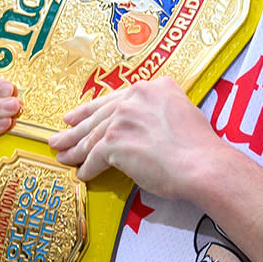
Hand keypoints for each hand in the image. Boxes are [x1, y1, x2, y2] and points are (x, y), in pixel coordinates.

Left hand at [50, 78, 230, 197]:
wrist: (202, 164)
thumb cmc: (199, 147)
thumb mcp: (183, 113)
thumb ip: (158, 112)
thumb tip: (144, 127)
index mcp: (153, 87)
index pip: (114, 99)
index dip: (91, 110)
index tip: (76, 116)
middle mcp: (135, 97)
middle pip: (99, 117)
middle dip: (76, 130)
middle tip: (60, 137)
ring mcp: (123, 118)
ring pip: (93, 136)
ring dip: (76, 150)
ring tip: (63, 156)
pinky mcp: (115, 141)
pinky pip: (95, 157)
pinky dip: (88, 168)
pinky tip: (83, 173)